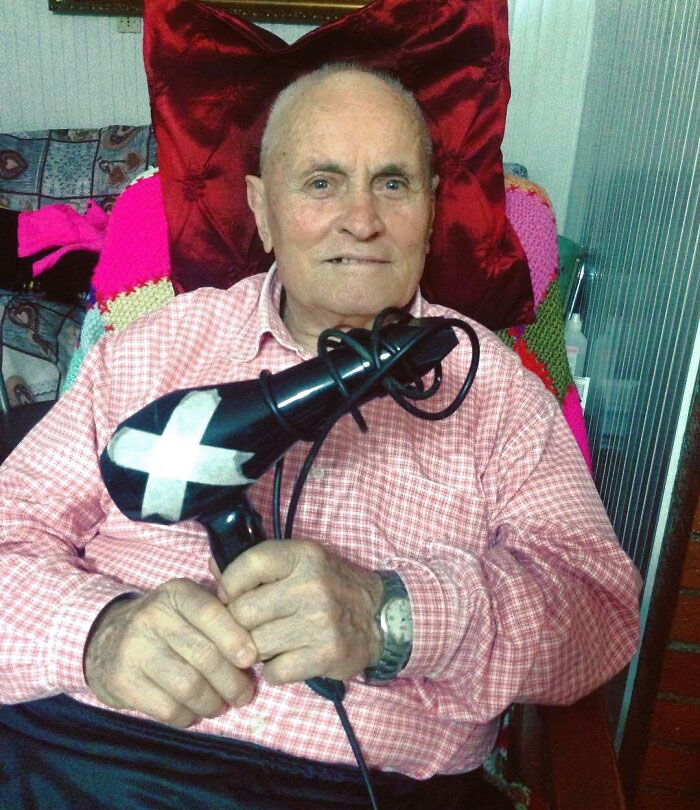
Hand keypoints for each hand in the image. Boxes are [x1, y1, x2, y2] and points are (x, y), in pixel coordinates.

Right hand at [83, 579, 257, 727]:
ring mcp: (133, 649)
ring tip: (220, 706)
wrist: (106, 640)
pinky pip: (167, 708)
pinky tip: (193, 713)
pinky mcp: (121, 681)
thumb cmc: (166, 624)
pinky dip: (187, 717)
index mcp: (177, 593)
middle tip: (243, 695)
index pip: (211, 613)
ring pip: (188, 686)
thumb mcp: (189, 603)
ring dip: (212, 703)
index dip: (235, 639)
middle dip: (232, 682)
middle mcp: (153, 616)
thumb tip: (262, 630)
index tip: (252, 660)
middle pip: (205, 656)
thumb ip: (222, 610)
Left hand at [215, 540, 382, 684]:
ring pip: (255, 645)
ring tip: (272, 642)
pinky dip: (275, 670)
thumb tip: (211, 566)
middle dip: (241, 624)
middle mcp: (311, 585)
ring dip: (257, 649)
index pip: (247, 565)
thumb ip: (258, 565)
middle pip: (243, 612)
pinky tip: (287, 658)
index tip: (232, 596)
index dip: (229, 585)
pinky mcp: (324, 655)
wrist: (379, 616)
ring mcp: (319, 622)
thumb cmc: (330, 587)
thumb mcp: (300, 563)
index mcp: (302, 556)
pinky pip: (274, 672)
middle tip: (253, 626)